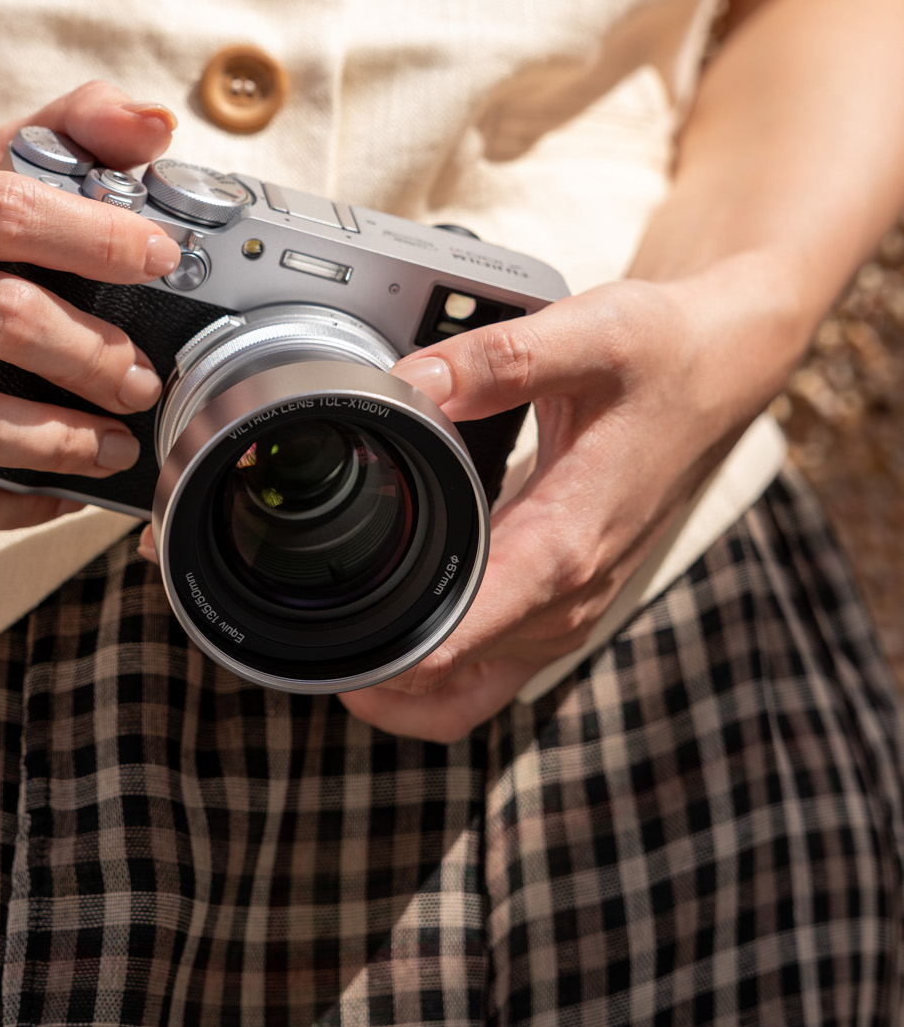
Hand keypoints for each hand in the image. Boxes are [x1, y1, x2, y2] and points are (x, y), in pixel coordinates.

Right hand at [0, 82, 180, 532]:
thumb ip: (68, 130)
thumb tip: (154, 125)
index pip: (6, 210)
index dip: (98, 238)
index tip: (163, 261)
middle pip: (2, 320)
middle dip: (95, 357)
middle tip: (144, 378)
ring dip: (66, 443)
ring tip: (118, 442)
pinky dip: (13, 503)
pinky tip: (58, 489)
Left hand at [336, 258, 800, 740]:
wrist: (723, 369)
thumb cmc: (665, 355)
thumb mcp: (590, 333)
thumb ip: (496, 359)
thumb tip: (408, 382)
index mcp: (564, 546)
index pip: (461, 641)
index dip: (388, 655)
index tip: (329, 645)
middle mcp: (568, 596)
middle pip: (449, 686)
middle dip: (373, 674)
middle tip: (304, 631)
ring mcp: (569, 609)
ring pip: (468, 693)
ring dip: (401, 682)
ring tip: (333, 632)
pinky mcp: (565, 602)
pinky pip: (489, 667)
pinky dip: (437, 666)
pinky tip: (395, 617)